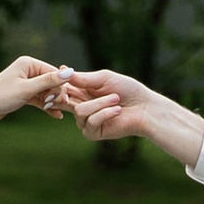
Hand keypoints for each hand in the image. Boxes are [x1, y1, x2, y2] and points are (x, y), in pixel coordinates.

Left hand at [0, 54, 71, 130]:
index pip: (54, 72)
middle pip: (52, 82)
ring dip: (53, 101)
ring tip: (56, 112)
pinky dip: (47, 106)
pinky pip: (40, 99)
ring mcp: (25, 82)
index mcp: (28, 63)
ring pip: (47, 91)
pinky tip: (55, 115)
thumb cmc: (0, 96)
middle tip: (54, 106)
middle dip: (56, 94)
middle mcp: (27, 70)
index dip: (60, 86)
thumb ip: (49, 81)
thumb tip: (70, 72)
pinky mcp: (23, 94)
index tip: (62, 100)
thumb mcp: (27, 89)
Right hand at [58, 69, 203, 170]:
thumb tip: (62, 70)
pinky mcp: (93, 133)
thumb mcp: (104, 78)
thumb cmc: (128, 90)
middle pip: (63, 101)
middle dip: (69, 94)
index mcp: (81, 92)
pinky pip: (90, 123)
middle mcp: (81, 106)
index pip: (62, 89)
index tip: (60, 74)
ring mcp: (86, 121)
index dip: (58, 84)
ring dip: (100, 103)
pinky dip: (104, 114)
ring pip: (79, 111)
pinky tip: (117, 111)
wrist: (145, 108)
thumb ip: (84, 78)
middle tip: (78, 88)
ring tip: (116, 99)